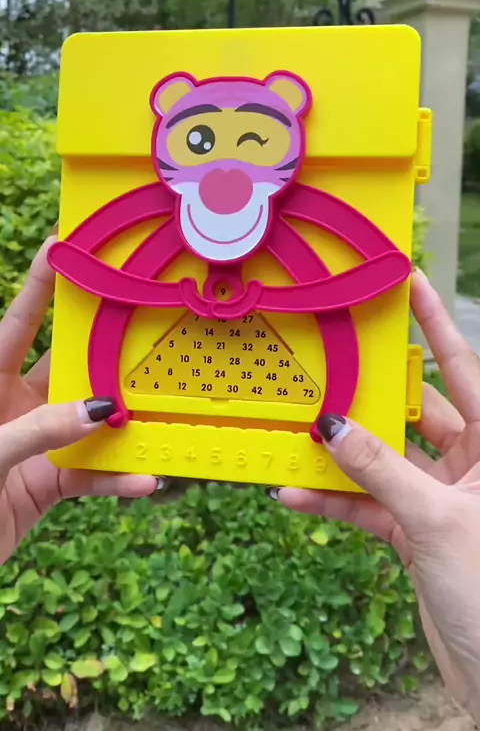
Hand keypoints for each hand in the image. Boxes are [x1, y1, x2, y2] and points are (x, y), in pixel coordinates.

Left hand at [0, 236, 157, 564]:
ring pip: (87, 420)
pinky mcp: (47, 482)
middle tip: (142, 321)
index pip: (18, 324)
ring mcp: (35, 442)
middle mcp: (15, 405)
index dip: (40, 286)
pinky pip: (90, 474)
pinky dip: (117, 479)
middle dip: (102, 349)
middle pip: (66, 366)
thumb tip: (98, 410)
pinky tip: (144, 481)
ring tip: (159, 406)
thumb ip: (38, 429)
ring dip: (120, 420)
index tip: (65, 246)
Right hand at [272, 271, 479, 722]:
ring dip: (343, 453)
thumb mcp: (437, 521)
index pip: (465, 368)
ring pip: (385, 459)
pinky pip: (368, 505)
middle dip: (374, 389)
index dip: (436, 324)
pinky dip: (334, 501)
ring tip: (298, 428)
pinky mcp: (415, 532)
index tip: (408, 282)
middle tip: (335, 354)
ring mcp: (441, 498)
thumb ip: (381, 471)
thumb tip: (331, 426)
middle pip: (417, 410)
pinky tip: (295, 495)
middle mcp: (472, 465)